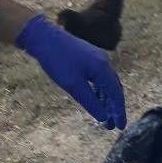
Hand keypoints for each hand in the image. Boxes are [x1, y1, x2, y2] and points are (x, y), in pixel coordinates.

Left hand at [15, 14, 125, 129]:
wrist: (42, 36)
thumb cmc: (57, 61)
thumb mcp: (73, 86)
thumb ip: (91, 102)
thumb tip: (104, 117)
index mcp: (103, 69)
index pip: (116, 95)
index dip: (119, 112)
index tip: (119, 127)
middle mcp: (104, 63)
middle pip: (114, 89)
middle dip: (114, 108)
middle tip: (112, 125)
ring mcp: (96, 58)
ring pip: (106, 84)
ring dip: (106, 101)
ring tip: (103, 116)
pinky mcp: (88, 57)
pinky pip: (99, 77)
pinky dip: (99, 91)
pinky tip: (96, 99)